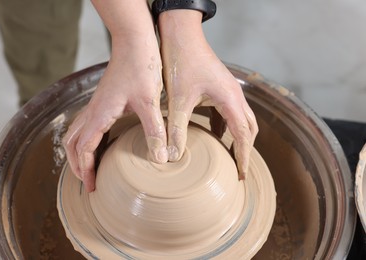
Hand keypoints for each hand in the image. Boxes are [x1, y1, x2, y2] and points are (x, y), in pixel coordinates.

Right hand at [63, 35, 167, 191]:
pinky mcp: (104, 100)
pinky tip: (101, 142)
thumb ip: (154, 131)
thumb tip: (160, 159)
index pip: (83, 149)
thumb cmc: (140, 68)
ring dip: (78, 152)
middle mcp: (93, 111)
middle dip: (76, 164)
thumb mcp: (150, 102)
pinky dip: (86, 138)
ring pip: (76, 132)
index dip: (85, 170)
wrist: (134, 41)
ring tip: (89, 166)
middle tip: (88, 181)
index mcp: (99, 115)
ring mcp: (96, 105)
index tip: (92, 187)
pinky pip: (87, 123)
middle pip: (72, 143)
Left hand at [158, 10, 257, 178]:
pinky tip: (214, 134)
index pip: (244, 134)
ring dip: (237, 137)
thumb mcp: (178, 100)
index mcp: (230, 99)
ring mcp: (229, 90)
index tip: (241, 174)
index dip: (243, 156)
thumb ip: (175, 129)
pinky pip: (228, 111)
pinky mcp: (219, 87)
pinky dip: (225, 126)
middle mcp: (235, 95)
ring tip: (229, 156)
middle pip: (249, 127)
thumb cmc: (182, 62)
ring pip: (241, 119)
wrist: (181, 35)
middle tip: (238, 168)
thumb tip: (173, 156)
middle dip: (245, 148)